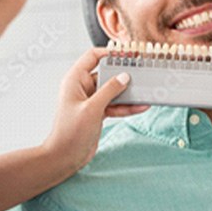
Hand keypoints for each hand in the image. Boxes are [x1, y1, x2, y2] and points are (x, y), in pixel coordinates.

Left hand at [41, 48, 148, 174]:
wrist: (65, 157)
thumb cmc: (70, 132)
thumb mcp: (92, 109)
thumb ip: (109, 91)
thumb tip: (124, 76)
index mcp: (75, 80)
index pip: (93, 57)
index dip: (110, 53)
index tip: (128, 54)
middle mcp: (83, 88)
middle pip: (107, 74)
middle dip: (124, 74)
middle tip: (142, 72)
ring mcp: (91, 101)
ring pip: (113, 91)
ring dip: (129, 93)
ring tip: (146, 91)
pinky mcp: (98, 113)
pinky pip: (115, 105)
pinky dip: (127, 106)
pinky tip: (141, 107)